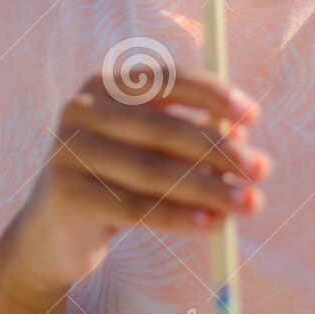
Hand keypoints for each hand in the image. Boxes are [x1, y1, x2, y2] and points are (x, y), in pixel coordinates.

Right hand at [0, 66, 269, 296]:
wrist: (54, 233)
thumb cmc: (117, 181)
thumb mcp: (155, 154)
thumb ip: (195, 141)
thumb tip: (248, 144)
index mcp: (107, 86)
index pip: (168, 80)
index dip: (214, 95)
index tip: (253, 116)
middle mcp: (82, 110)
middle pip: (165, 129)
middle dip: (220, 150)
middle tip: (261, 170)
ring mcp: (68, 151)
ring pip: (154, 171)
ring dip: (209, 188)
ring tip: (248, 203)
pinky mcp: (66, 193)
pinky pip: (135, 207)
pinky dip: (179, 217)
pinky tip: (211, 223)